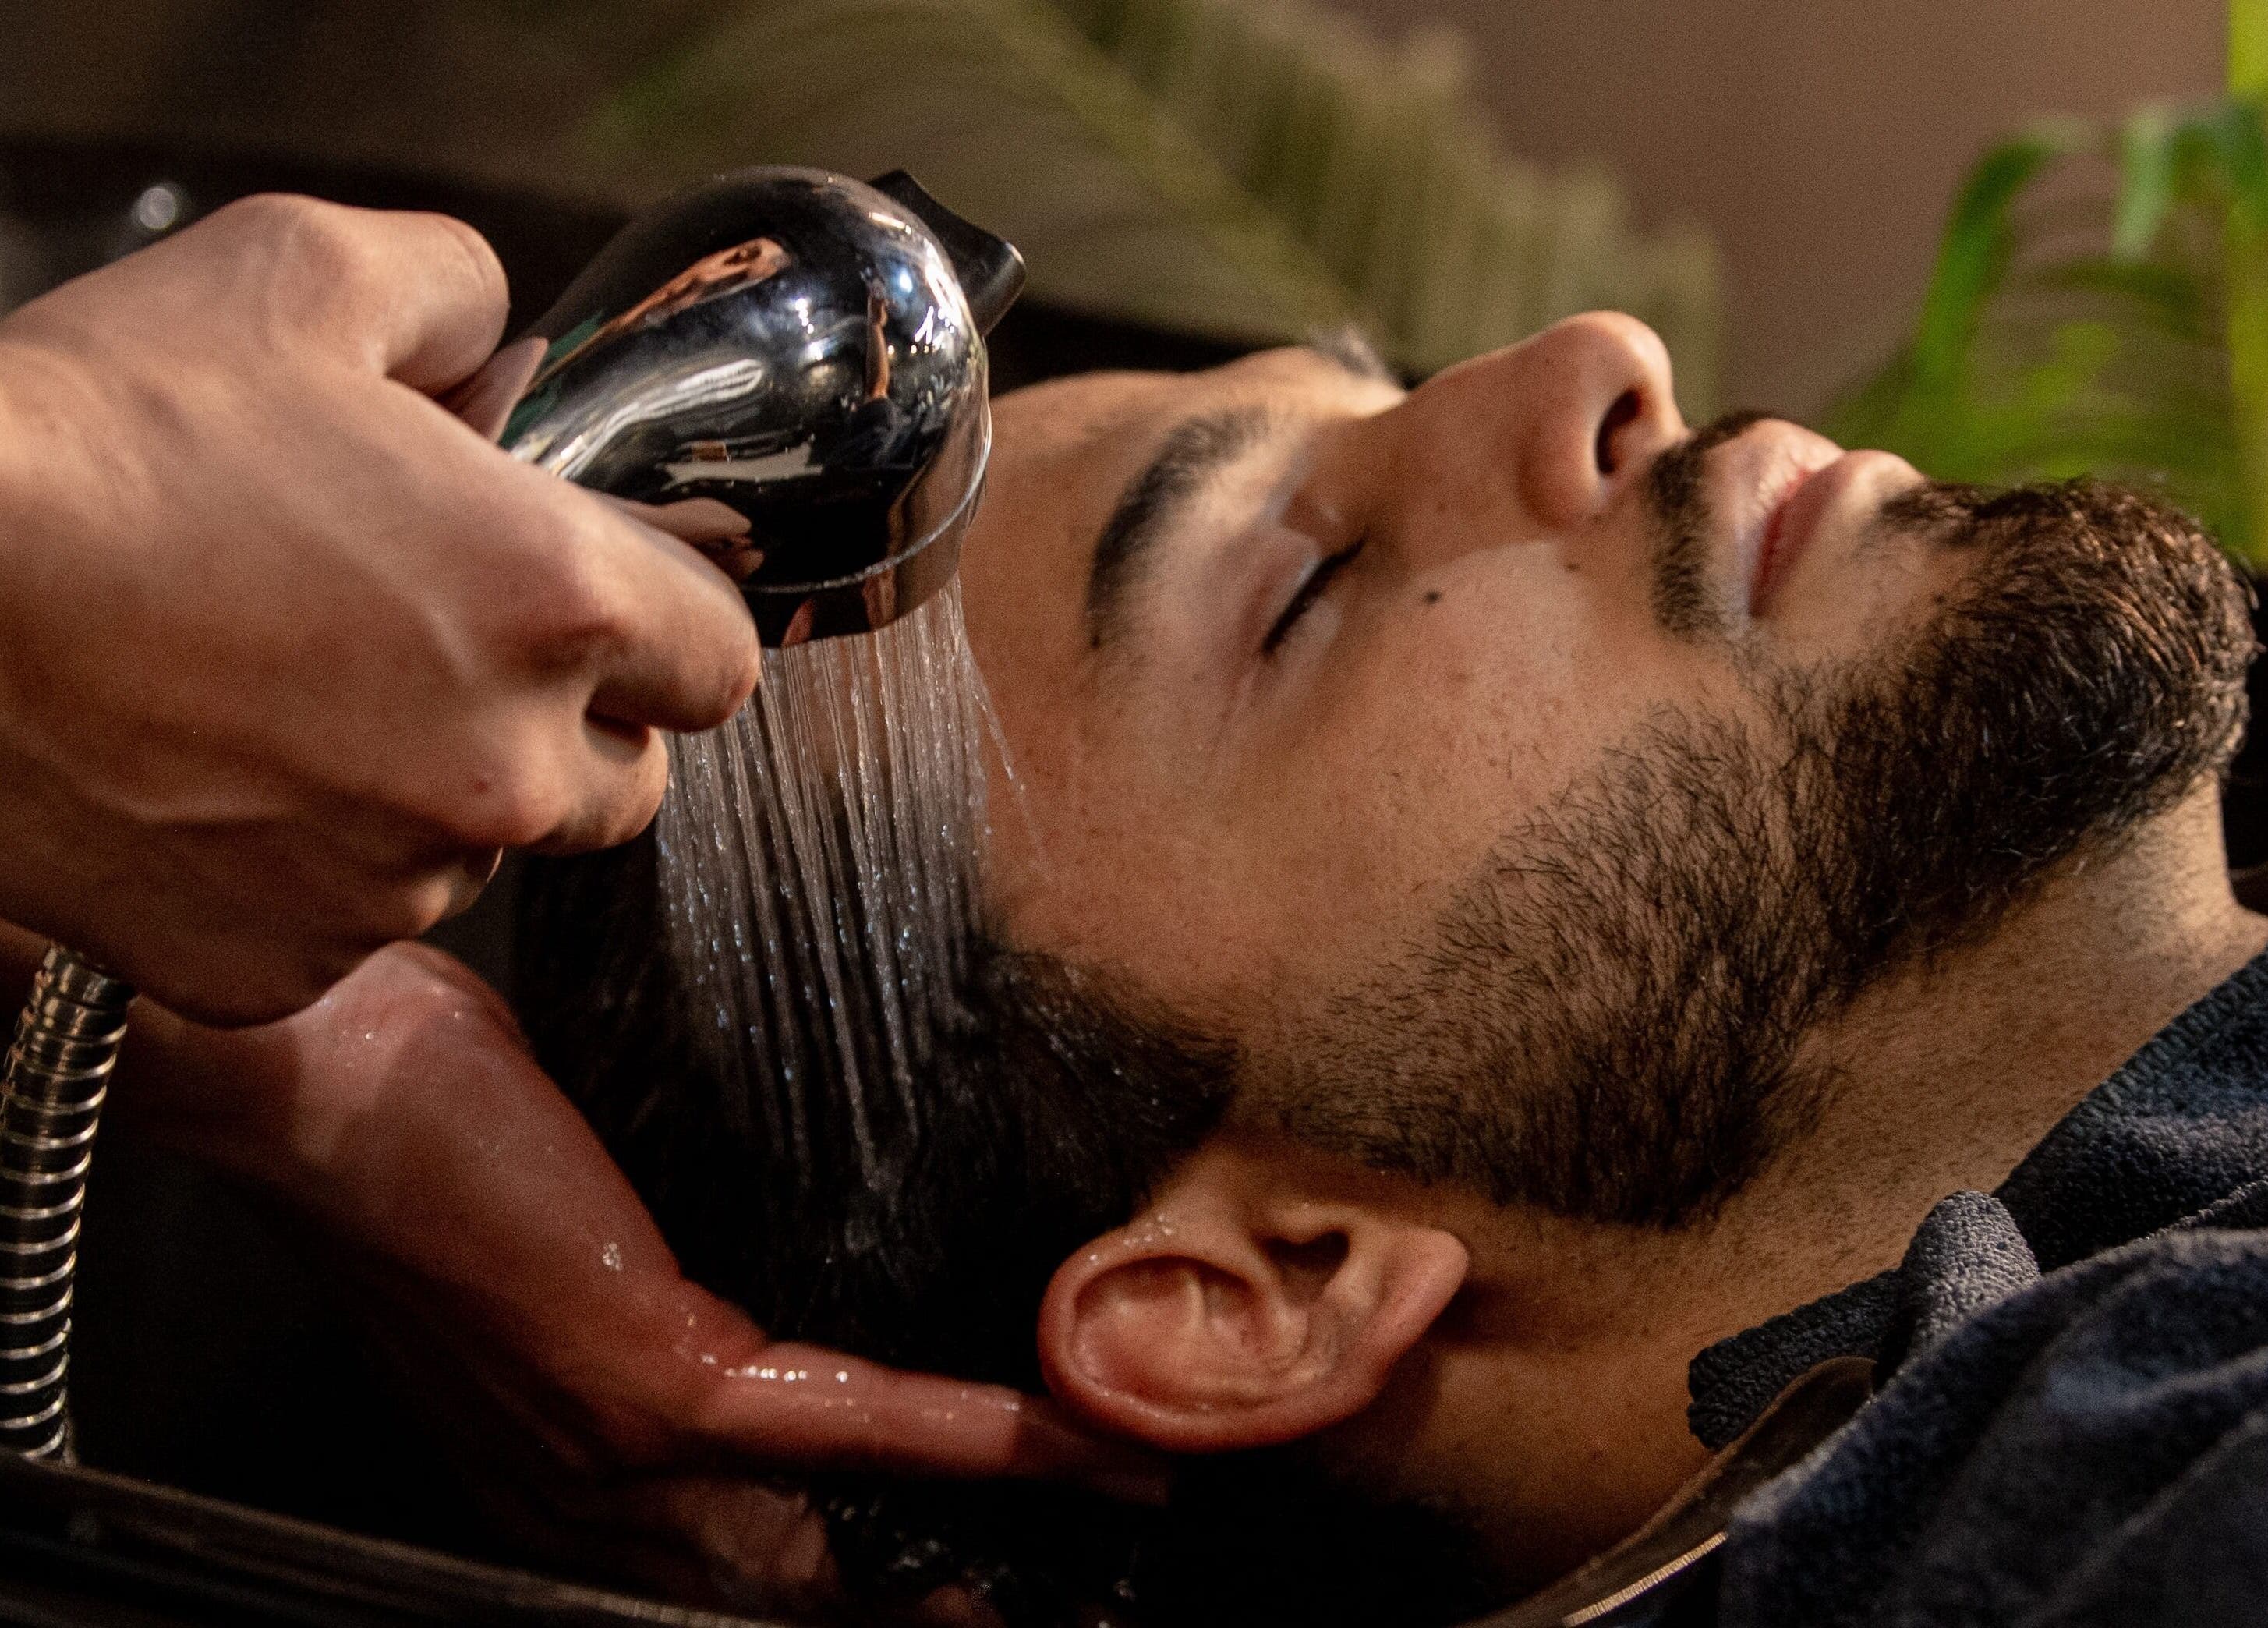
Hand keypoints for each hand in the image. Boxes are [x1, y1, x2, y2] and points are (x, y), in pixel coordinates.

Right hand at [0, 195, 759, 1023]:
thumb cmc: (90, 439)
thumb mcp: (298, 275)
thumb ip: (452, 296)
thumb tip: (497, 338)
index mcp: (557, 603)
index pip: (722, 660)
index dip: (667, 625)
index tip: (607, 604)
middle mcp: (505, 769)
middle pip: (625, 781)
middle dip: (569, 723)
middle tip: (448, 651)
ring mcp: (392, 884)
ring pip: (483, 857)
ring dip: (434, 797)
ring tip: (298, 700)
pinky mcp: (279, 966)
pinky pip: (347, 927)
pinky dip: (310, 873)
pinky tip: (220, 780)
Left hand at [119, 942, 1164, 1617]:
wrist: (312, 1067)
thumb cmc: (419, 1123)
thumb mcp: (548, 1238)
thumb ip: (652, 1285)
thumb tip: (766, 1260)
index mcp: (561, 1474)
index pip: (733, 1560)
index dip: (861, 1582)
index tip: (964, 1571)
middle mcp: (587, 1500)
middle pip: (796, 1588)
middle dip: (937, 1602)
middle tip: (1062, 1587)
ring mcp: (619, 1452)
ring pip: (839, 1538)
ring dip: (995, 1527)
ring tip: (1116, 1501)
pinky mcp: (649, 1381)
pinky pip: (849, 1426)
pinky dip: (975, 1439)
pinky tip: (1061, 1438)